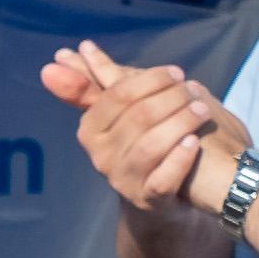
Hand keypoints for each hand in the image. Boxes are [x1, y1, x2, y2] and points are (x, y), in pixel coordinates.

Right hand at [44, 42, 241, 214]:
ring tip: (202, 110)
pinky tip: (193, 143)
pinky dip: (179, 159)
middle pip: (138, 117)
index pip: (117, 95)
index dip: (150, 80)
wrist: (172, 191)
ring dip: (181, 122)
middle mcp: (101, 157)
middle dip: (171, 98)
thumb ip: (90, 85)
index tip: (176, 73)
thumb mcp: (121, 111)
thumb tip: (56, 57)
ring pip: (150, 145)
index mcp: (91, 130)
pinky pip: (162, 179)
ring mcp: (124, 180)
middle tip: (194, 90)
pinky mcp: (149, 200)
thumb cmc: (147, 140)